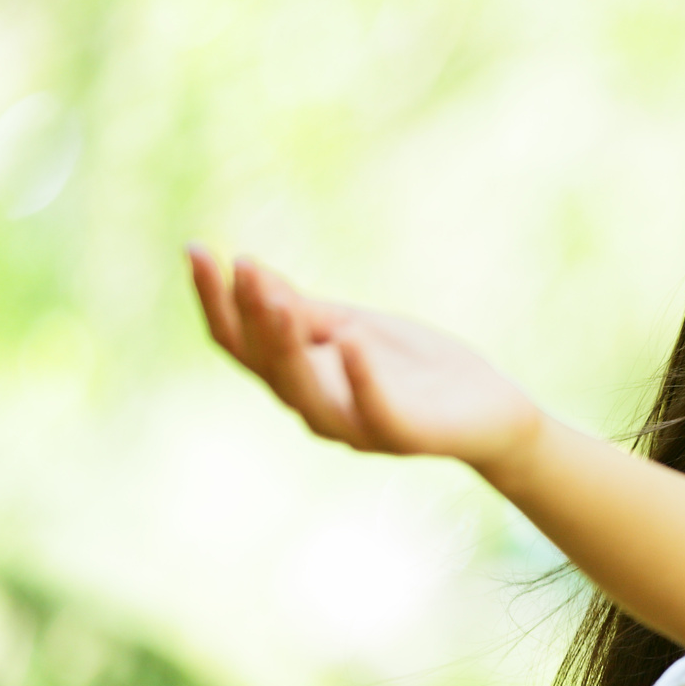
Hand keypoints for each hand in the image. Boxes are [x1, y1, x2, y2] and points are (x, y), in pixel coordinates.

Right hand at [188, 244, 542, 475]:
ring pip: (303, 391)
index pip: (240, 342)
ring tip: (277, 295)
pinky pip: (374, 409)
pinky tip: (349, 340)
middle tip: (238, 264)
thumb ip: (306, 312)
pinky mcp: (402, 436)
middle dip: (249, 313)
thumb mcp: (355, 327)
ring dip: (287, 342)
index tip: (195, 249)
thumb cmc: (415, 367)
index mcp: (299, 378)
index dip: (212, 299)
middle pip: (263, 364)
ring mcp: (355, 427)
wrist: (490, 409)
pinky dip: (360, 376)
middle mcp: (314, 408)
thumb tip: (246, 270)